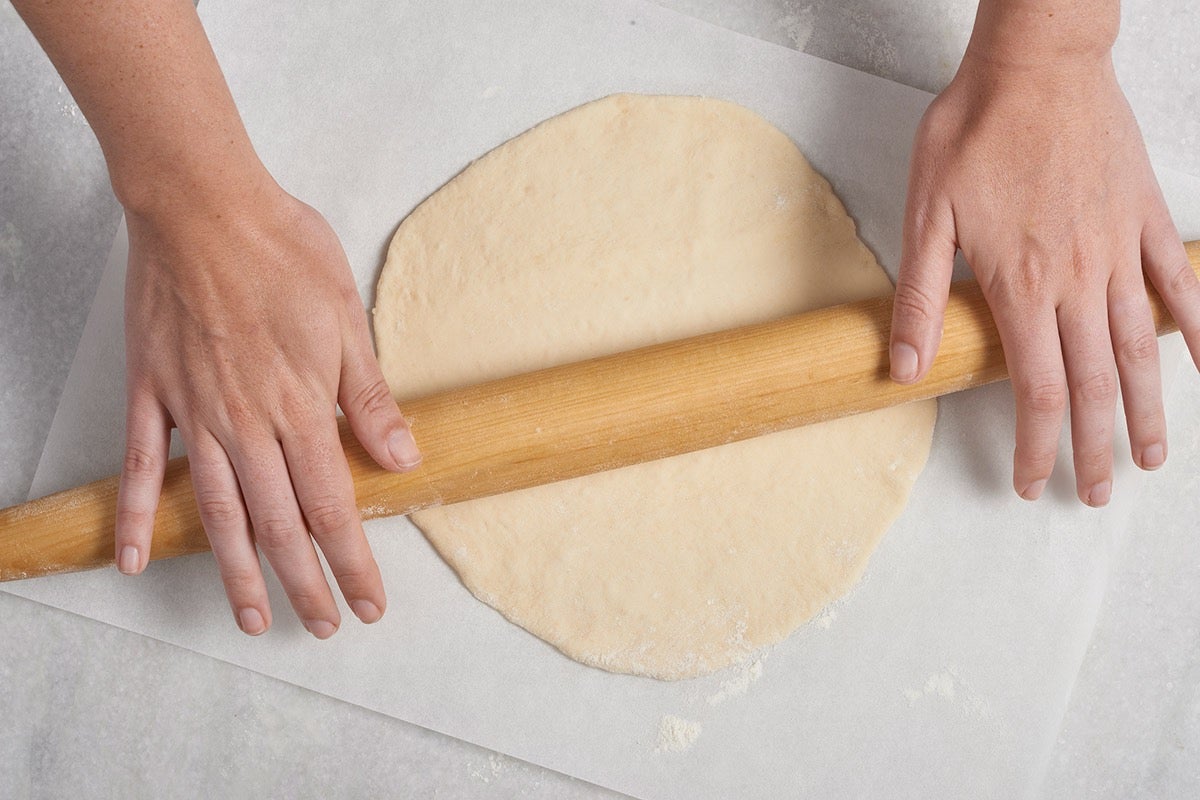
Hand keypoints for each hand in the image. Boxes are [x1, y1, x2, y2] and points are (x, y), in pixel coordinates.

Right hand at [114, 176, 420, 636]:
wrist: (204, 204)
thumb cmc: (283, 252)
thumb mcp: (347, 319)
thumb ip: (369, 398)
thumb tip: (404, 459)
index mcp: (301, 407)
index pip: (334, 507)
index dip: (353, 563)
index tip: (368, 602)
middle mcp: (246, 423)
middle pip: (280, 524)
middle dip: (305, 583)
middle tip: (321, 624)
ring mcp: (192, 412)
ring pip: (217, 512)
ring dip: (235, 571)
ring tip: (249, 618)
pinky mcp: (151, 392)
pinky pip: (136, 467)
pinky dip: (135, 516)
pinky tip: (135, 560)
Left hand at [889, 45, 1199, 505]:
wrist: (1036, 63)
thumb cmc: (975, 131)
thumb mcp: (925, 214)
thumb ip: (918, 296)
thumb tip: (902, 367)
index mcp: (1020, 283)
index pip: (1033, 388)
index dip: (1034, 445)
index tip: (1031, 482)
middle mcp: (1077, 278)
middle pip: (1093, 384)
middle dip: (1095, 446)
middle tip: (1098, 493)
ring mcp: (1120, 249)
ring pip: (1142, 347)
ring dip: (1150, 408)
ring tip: (1156, 457)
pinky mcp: (1147, 217)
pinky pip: (1182, 281)